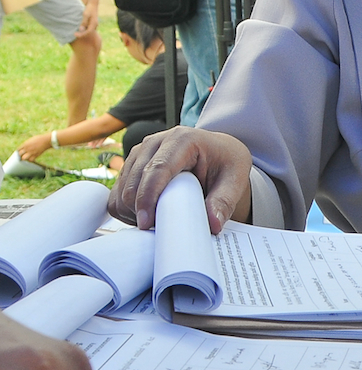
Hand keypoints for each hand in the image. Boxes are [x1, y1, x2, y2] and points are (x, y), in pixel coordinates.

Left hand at [17, 133, 50, 162]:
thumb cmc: (39, 139)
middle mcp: (27, 148)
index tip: (20, 152)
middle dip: (20, 155)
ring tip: (26, 157)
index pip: (18, 149)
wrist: (46, 140)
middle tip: (22, 155)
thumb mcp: (30, 140)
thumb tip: (23, 148)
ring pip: (24, 158)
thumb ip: (26, 144)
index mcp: (25, 144)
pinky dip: (30, 160)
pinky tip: (31, 158)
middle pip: (19, 154)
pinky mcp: (36, 155)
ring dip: (24, 158)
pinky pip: (31, 160)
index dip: (19, 151)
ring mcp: (32, 152)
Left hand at [75, 0, 98, 38]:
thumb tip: (81, 29)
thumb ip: (84, 22)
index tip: (75, 34)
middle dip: (81, 34)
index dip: (81, 34)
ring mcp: (94, 24)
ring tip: (76, 33)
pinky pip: (88, 28)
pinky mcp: (92, 23)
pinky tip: (79, 29)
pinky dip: (83, 30)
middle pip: (88, 32)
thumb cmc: (89, 9)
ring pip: (88, 31)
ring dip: (82, 32)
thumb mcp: (85, 15)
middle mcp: (95, 25)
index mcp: (94, 24)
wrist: (92, 5)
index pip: (88, 32)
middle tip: (74, 34)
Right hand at [109, 127, 252, 232]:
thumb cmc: (226, 162)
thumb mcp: (236, 178)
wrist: (218, 152)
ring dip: (133, 212)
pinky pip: (116, 194)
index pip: (157, 170)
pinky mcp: (131, 165)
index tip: (148, 223)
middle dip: (141, 210)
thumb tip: (213, 224)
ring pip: (121, 189)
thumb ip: (225, 201)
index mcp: (182, 140)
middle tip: (161, 230)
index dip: (148, 198)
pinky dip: (126, 210)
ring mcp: (140, 153)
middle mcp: (155, 142)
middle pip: (134, 181)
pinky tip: (148, 217)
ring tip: (159, 223)